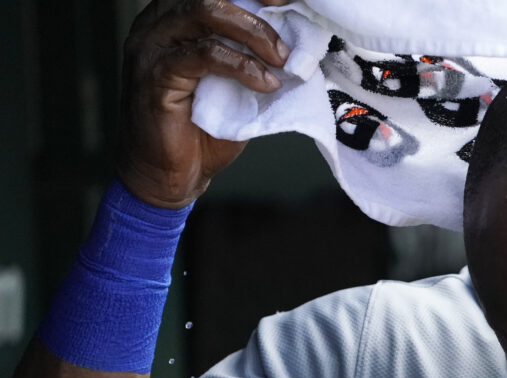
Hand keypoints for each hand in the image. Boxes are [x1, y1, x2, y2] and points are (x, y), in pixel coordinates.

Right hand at [117, 0, 293, 207]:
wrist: (169, 175)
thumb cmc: (201, 130)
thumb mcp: (237, 84)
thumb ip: (255, 56)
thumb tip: (299, 41)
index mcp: (175, 15)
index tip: (290, 0)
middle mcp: (158, 21)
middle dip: (256, 1)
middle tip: (290, 27)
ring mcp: (151, 44)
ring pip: (204, 9)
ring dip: (253, 32)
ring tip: (281, 59)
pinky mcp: (154, 74)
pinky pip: (203, 54)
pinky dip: (241, 66)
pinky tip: (264, 84)